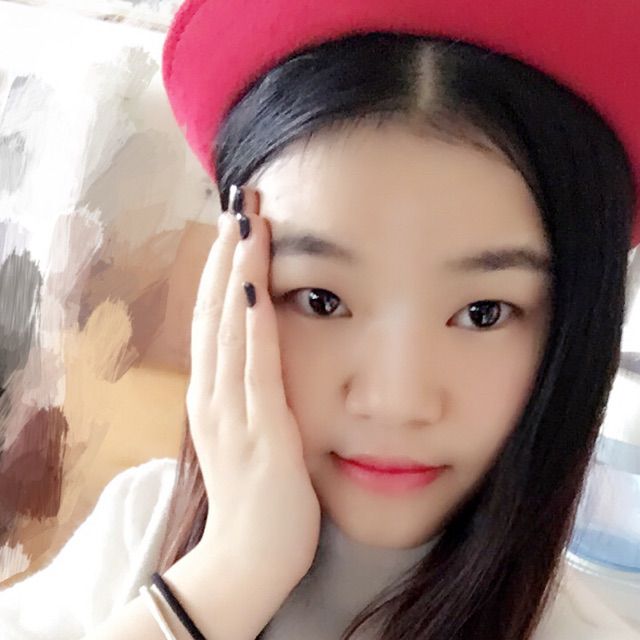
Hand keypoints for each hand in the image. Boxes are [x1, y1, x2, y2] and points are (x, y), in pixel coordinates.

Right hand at [186, 185, 321, 593]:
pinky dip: (252, 323)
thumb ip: (253, 392)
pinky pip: (254, 367)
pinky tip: (256, 285)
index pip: (214, 318)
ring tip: (245, 220)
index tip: (236, 224)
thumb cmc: (259, 496)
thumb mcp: (249, 433)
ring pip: (228, 328)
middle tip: (238, 199)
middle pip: (215, 311)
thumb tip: (267, 351)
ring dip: (237, 271)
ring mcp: (231, 412)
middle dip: (227, 253)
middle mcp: (213, 394)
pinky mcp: (259, 433)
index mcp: (214, 393)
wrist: (249, 558)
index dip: (222, 268)